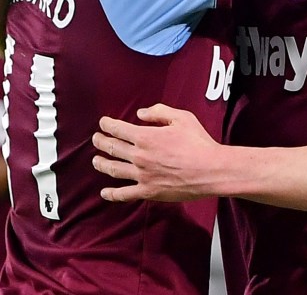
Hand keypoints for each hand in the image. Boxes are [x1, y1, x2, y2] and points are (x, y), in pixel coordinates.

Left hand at [92, 104, 223, 202]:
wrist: (210, 170)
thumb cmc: (198, 142)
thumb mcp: (181, 117)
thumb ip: (158, 112)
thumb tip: (140, 114)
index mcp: (145, 137)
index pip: (118, 129)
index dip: (107, 125)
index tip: (103, 123)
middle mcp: (139, 156)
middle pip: (112, 148)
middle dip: (101, 142)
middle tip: (96, 139)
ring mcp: (142, 175)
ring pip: (114, 169)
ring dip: (102, 164)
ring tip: (96, 161)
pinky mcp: (148, 192)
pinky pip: (124, 194)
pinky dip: (112, 194)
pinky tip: (104, 193)